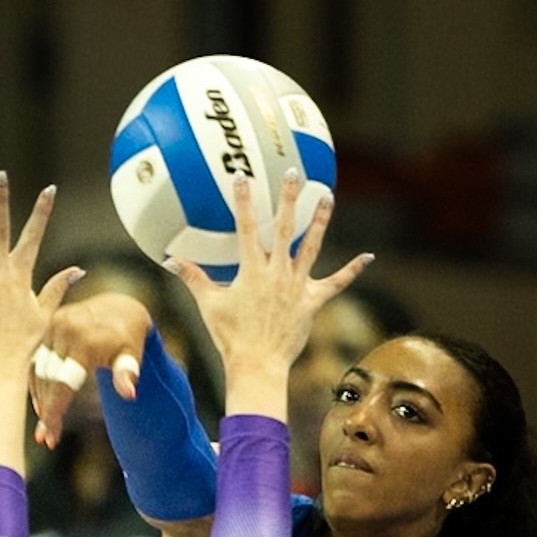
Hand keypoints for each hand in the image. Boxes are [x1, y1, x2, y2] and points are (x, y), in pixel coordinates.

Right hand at [30, 291, 152, 447]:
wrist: (121, 307)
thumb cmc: (129, 338)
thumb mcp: (132, 355)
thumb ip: (128, 373)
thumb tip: (129, 394)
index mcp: (85, 340)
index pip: (63, 382)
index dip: (55, 411)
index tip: (51, 435)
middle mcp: (65, 330)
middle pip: (48, 379)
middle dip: (47, 411)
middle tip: (48, 438)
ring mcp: (54, 325)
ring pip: (39, 370)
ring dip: (40, 399)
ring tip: (45, 426)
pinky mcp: (48, 324)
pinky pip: (37, 358)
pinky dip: (37, 381)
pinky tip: (42, 402)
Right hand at [165, 169, 370, 416]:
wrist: (258, 364)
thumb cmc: (231, 336)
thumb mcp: (208, 304)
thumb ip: (191, 277)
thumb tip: (168, 259)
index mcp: (251, 270)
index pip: (245, 228)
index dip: (243, 201)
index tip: (242, 177)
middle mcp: (277, 273)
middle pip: (283, 228)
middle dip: (287, 198)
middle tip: (293, 173)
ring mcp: (297, 286)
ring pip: (312, 247)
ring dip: (320, 221)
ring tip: (327, 197)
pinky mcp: (312, 302)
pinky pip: (336, 283)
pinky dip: (352, 270)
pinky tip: (368, 256)